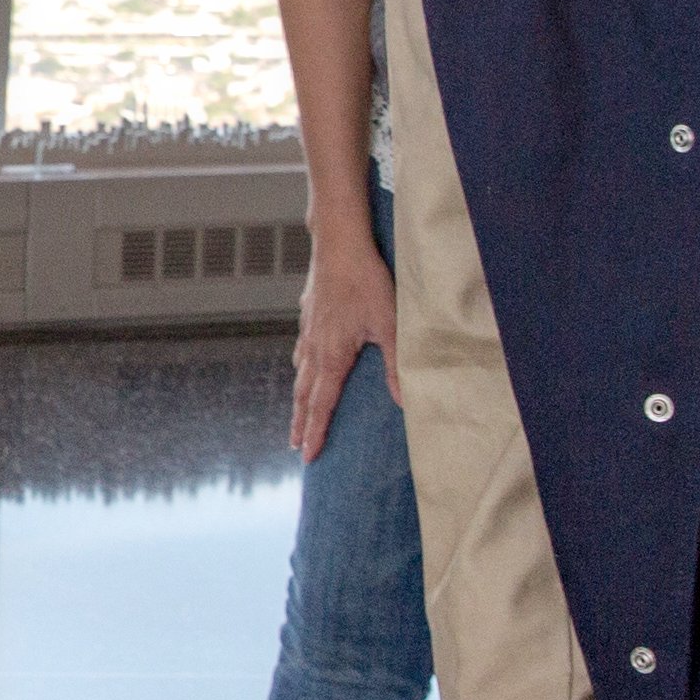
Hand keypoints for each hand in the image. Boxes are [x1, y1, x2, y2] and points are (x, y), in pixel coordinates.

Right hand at [288, 237, 397, 459]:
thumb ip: (397, 366)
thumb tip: (404, 402)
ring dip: (298, 396)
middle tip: (295, 444)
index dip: (315, 432)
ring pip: (300, 372)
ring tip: (298, 411)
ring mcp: (308, 330)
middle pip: (303, 395)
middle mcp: (315, 348)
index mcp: (332, 357)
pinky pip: (302, 349)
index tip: (308, 455)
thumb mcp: (390, 326)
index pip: (321, 405)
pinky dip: (301, 366)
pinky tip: (304, 362)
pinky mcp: (308, 314)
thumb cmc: (366, 282)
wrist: (340, 244)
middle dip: (300, 422)